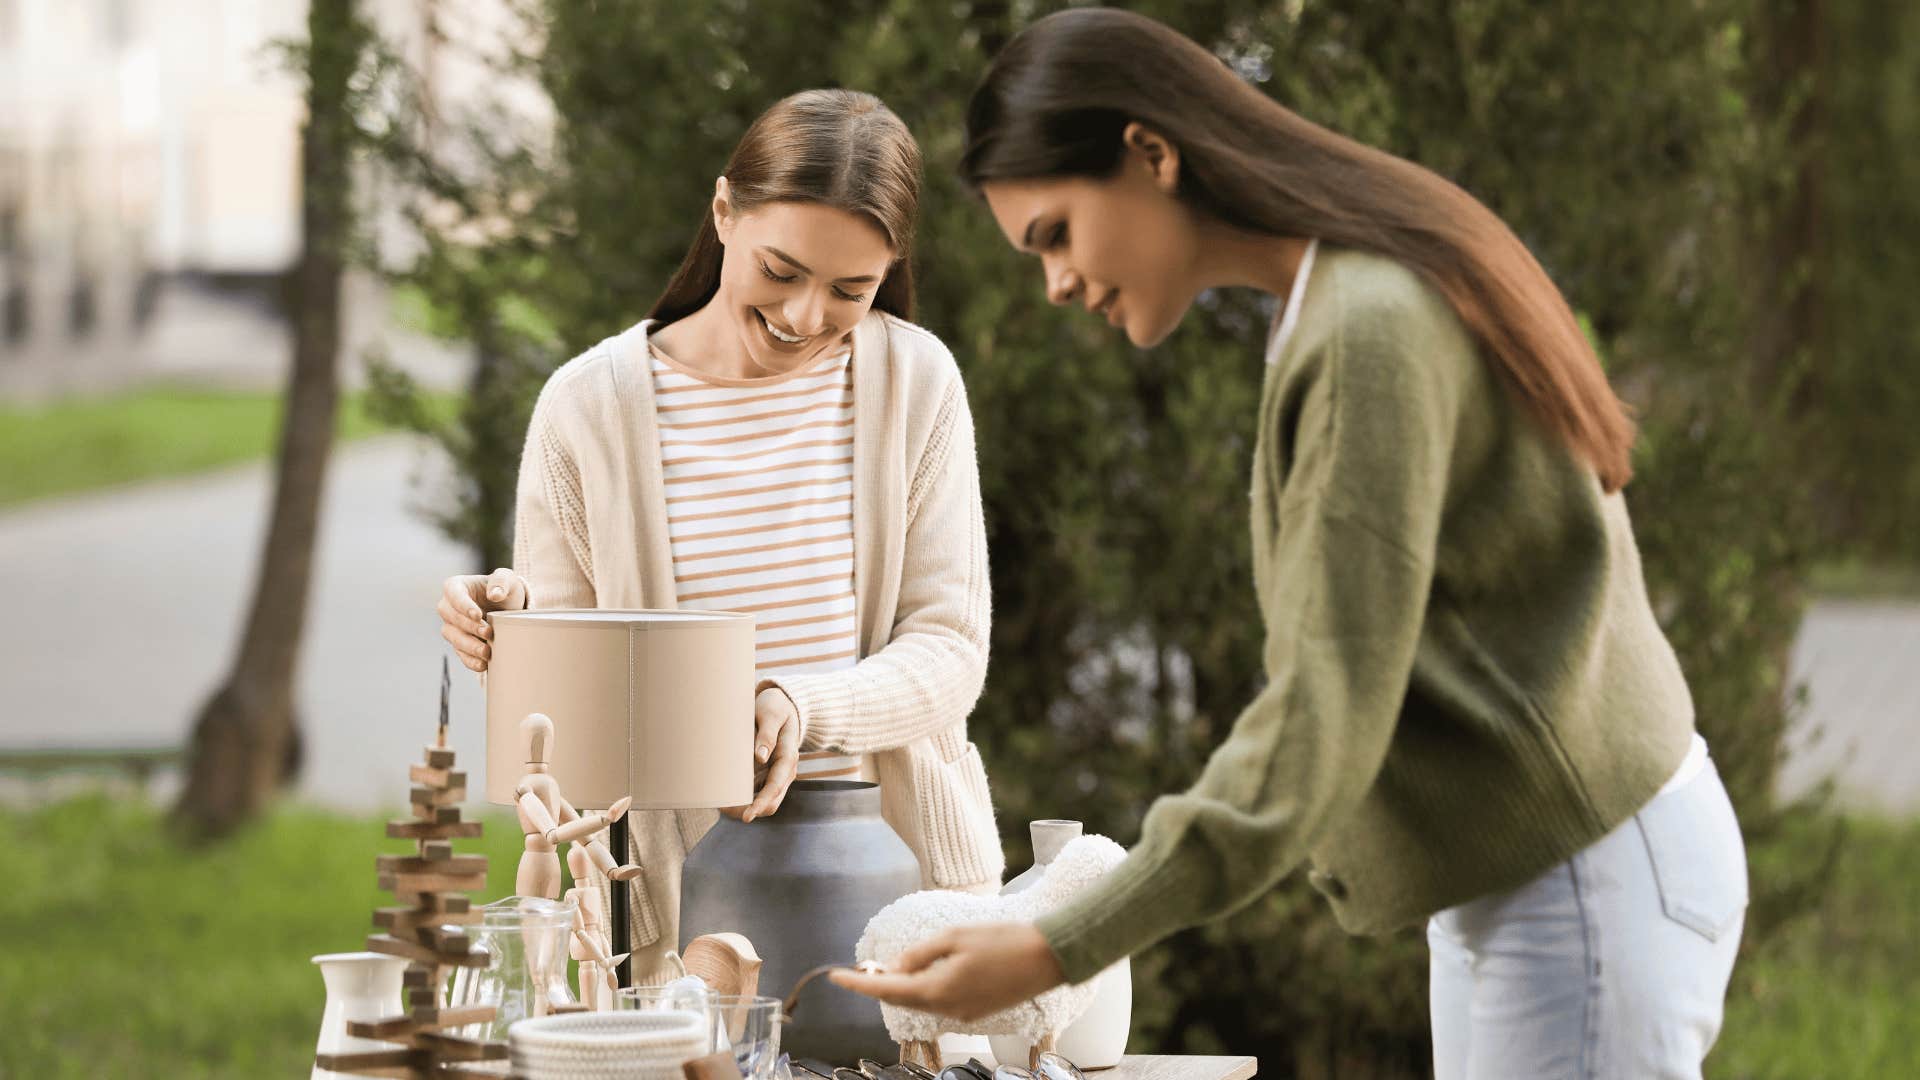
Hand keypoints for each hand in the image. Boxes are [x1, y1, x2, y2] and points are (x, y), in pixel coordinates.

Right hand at [437, 568, 527, 671]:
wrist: (508, 608)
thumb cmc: (504, 589)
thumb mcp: (507, 579)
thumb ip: (501, 581)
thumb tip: (494, 594)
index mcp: (456, 586)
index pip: (453, 594)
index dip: (463, 606)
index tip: (478, 615)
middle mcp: (449, 607)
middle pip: (451, 618)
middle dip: (469, 627)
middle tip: (488, 632)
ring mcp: (452, 627)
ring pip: (453, 637)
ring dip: (469, 646)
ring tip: (487, 651)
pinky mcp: (459, 643)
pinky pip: (460, 654)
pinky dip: (471, 660)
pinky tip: (483, 664)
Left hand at [719, 687, 800, 822]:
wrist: (785, 705)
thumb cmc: (776, 707)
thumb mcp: (772, 714)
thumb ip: (767, 734)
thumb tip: (760, 757)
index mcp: (788, 757)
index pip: (775, 787)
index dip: (760, 803)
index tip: (746, 816)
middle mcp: (785, 771)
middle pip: (771, 802)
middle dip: (749, 810)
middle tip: (723, 809)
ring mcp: (777, 774)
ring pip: (764, 802)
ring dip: (745, 806)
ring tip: (721, 804)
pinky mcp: (768, 774)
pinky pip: (757, 792)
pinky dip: (744, 798)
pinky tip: (727, 795)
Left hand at [827, 923, 1067, 1021]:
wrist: (1049, 958)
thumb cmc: (1003, 941)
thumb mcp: (955, 937)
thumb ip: (920, 953)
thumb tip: (896, 967)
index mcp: (938, 989)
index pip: (887, 989)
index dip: (859, 982)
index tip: (835, 976)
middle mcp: (947, 1009)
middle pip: (902, 999)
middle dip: (882, 983)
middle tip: (865, 964)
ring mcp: (963, 1014)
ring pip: (922, 1001)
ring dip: (906, 985)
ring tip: (898, 963)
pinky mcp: (976, 1011)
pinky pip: (941, 1002)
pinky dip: (927, 988)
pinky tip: (931, 970)